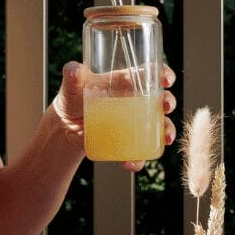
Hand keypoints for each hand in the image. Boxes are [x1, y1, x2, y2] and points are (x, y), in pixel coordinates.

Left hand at [51, 61, 177, 171]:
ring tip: (165, 139)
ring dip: (167, 132)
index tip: (166, 79)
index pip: (151, 75)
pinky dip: (139, 159)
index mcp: (128, 83)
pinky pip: (140, 152)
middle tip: (166, 106)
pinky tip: (131, 163)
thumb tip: (74, 70)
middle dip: (169, 102)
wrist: (65, 128)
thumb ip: (72, 77)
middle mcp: (137, 102)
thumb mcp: (72, 87)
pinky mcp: (128, 143)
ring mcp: (135, 124)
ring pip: (159, 127)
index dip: (163, 75)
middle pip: (161, 100)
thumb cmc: (72, 100)